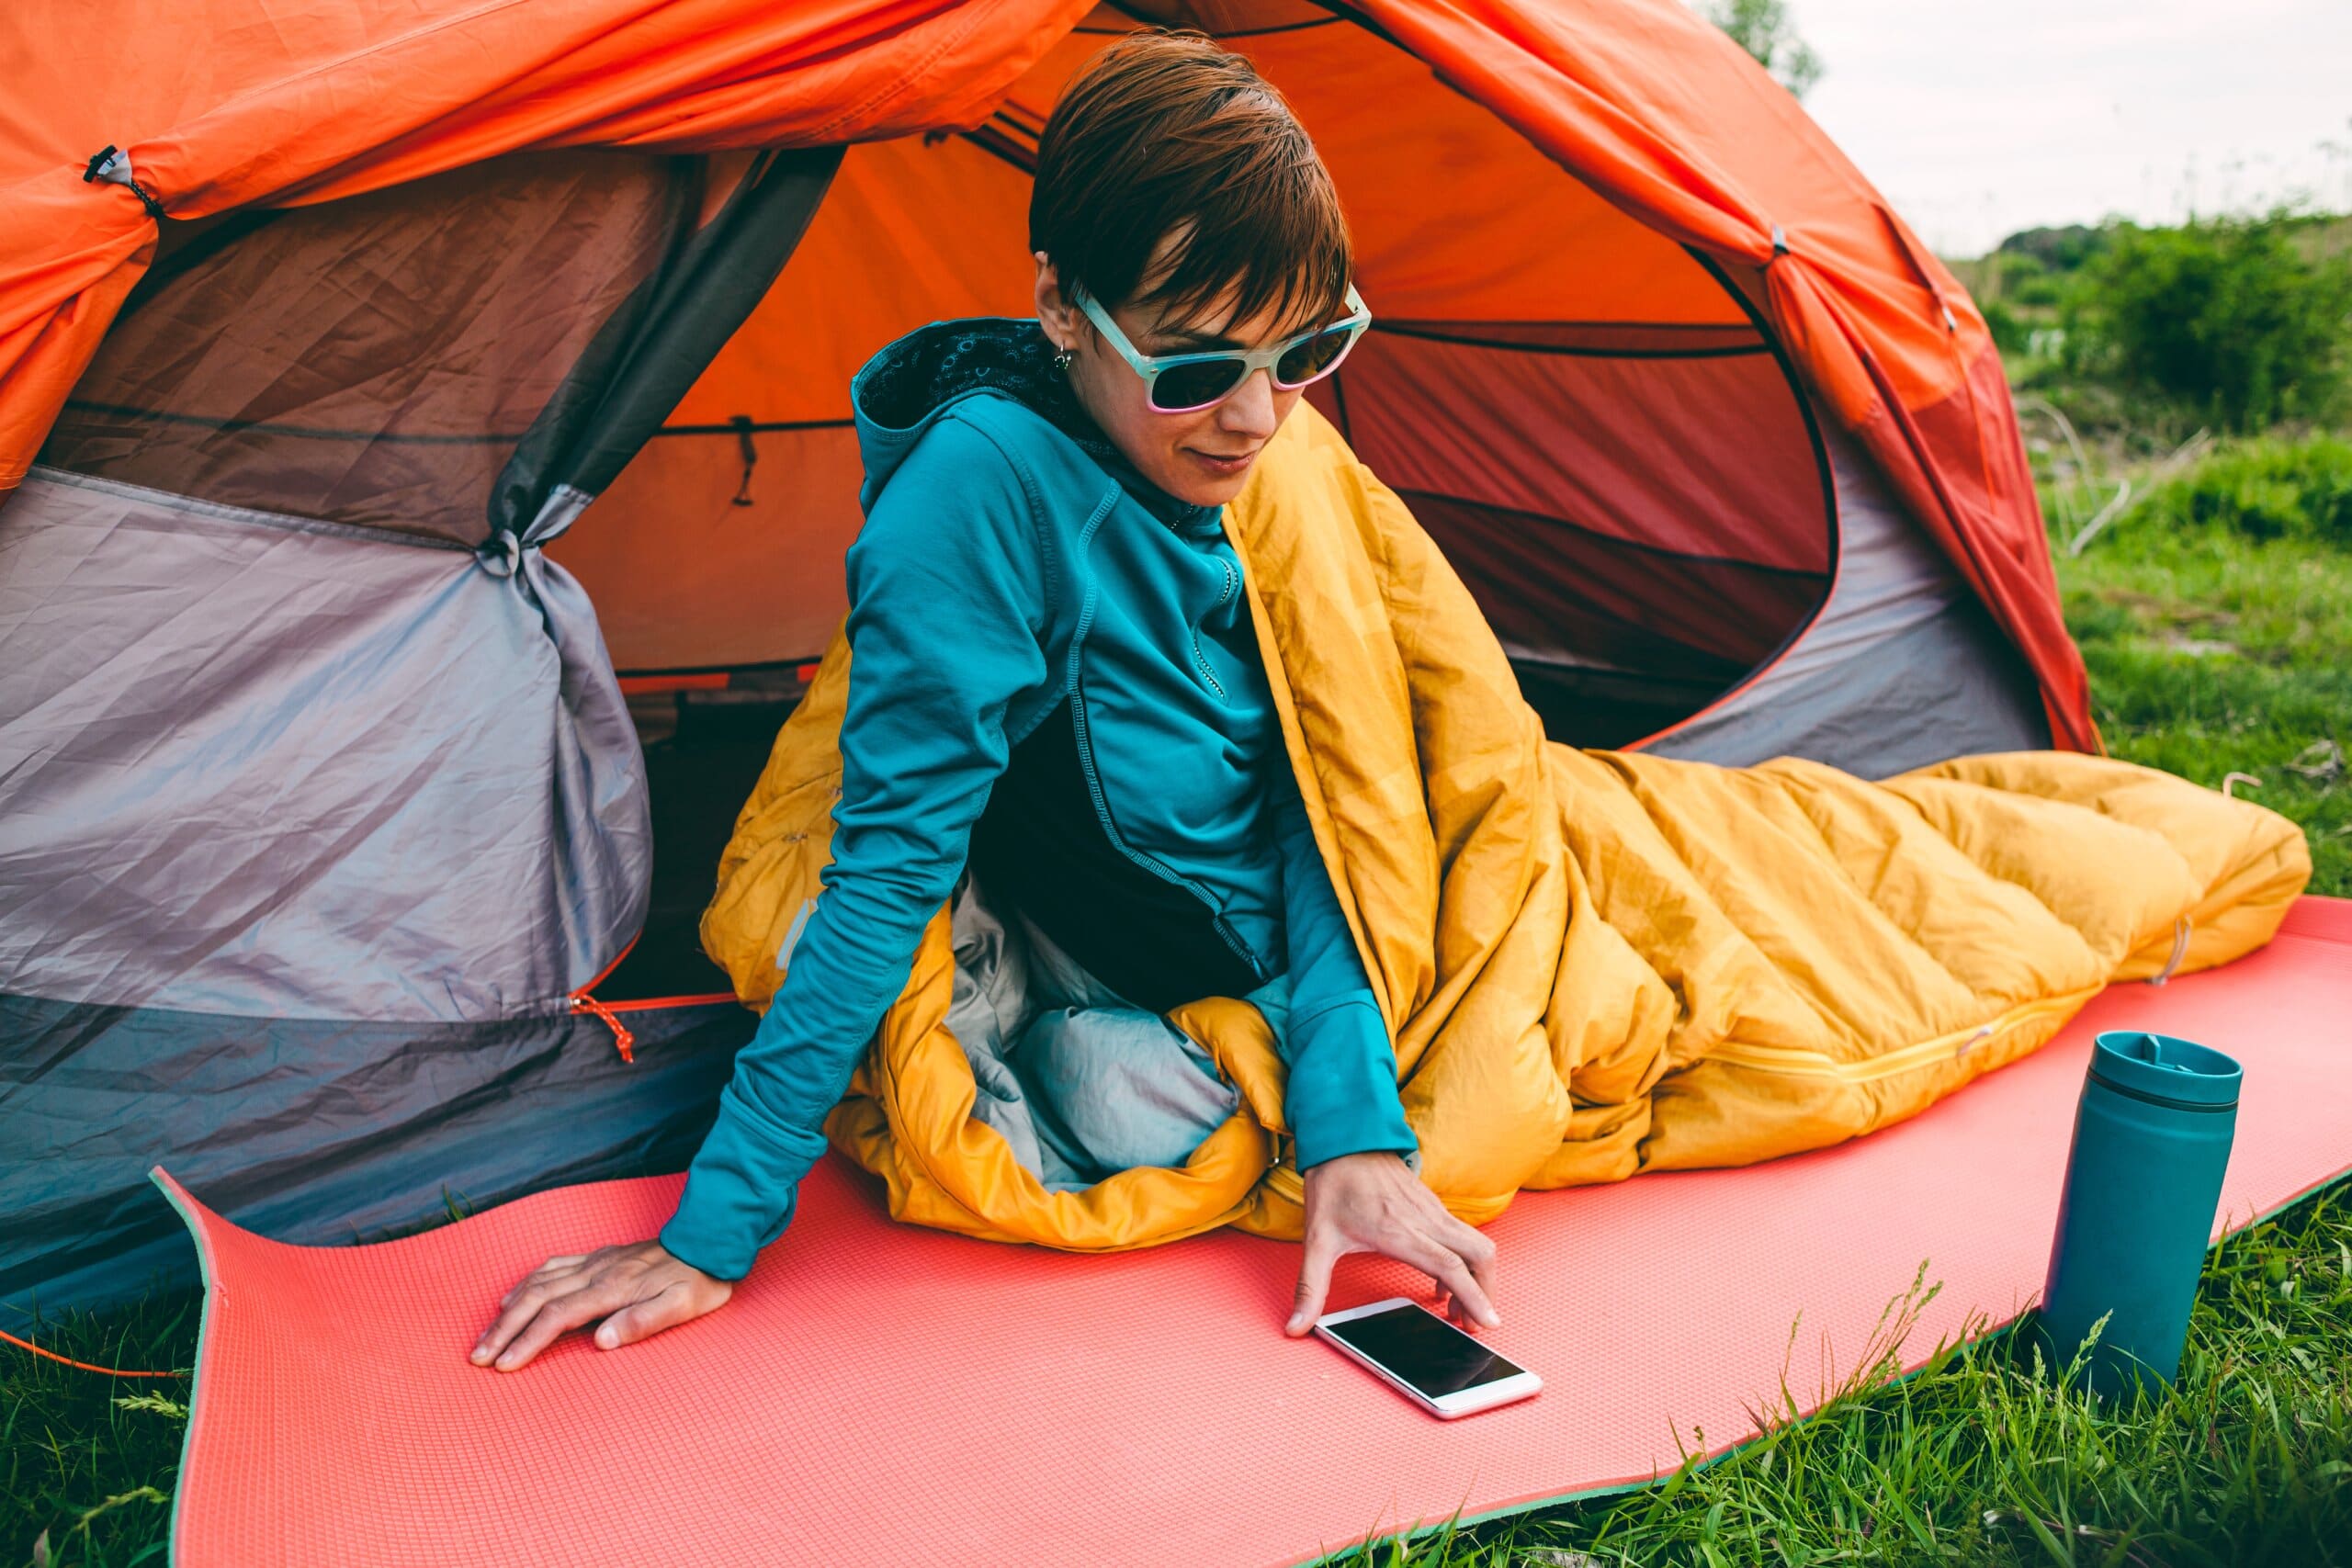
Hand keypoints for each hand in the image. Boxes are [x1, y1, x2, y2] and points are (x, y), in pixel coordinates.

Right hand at [470, 1239, 732, 1370]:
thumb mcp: (682, 1307)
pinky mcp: (598, 1256)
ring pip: (538, 1282)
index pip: (558, 1317)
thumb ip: (643, 1322)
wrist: (709, 1243)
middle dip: (504, 1329)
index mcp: (613, 1289)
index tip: (504, 1364)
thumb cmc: (698, 1282)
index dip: (528, 1341)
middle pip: (537, 1299)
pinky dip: (526, 1282)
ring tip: (485, 1335)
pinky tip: (512, 1295)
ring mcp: (595, 1261)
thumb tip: (602, 1341)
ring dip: (508, 1309)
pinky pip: (552, 1266)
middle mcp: (596, 1272)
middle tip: (477, 1357)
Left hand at [1284, 1150, 1499, 1335]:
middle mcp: (1425, 1220)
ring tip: (1459, 1312)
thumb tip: (1296, 1327)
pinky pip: (1463, 1236)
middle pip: (1479, 1255)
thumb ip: (1310, 1288)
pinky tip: (1443, 1283)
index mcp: (1399, 1231)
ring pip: (1476, 1245)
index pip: (1450, 1267)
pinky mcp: (1433, 1206)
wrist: (1345, 1138)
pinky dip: (1466, 1263)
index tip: (1486, 1323)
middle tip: (1475, 1325)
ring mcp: (1433, 1210)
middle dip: (1486, 1293)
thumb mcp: (1315, 1240)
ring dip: (1478, 1279)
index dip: (1473, 1297)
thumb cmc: (1333, 1185)